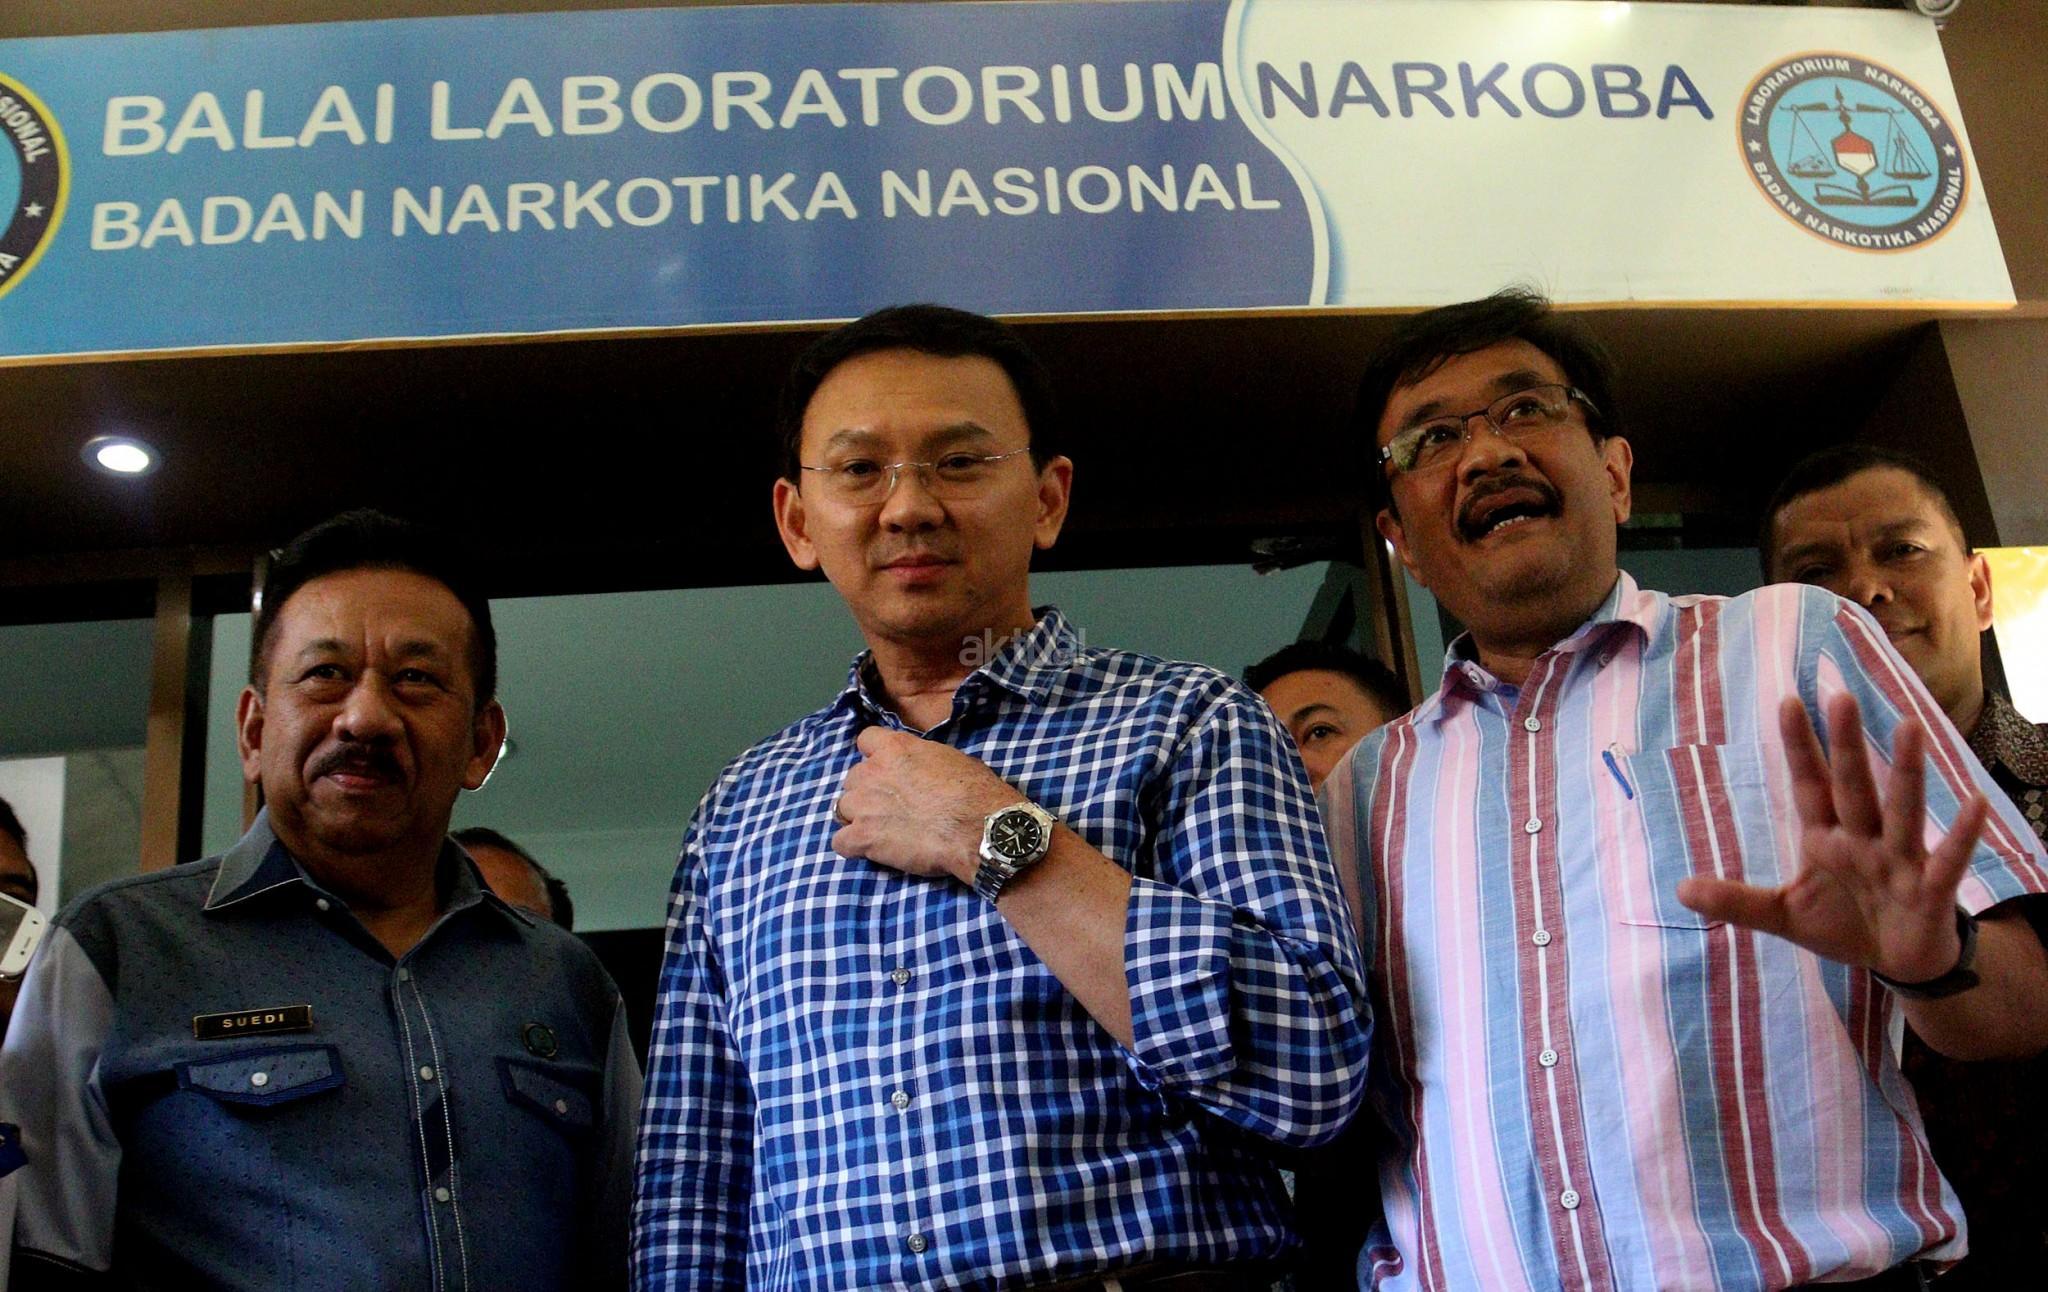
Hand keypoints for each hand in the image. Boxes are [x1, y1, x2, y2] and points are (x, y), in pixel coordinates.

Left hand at [832, 727, 1022, 883]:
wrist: (978, 827)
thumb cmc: (974, 792)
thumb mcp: (950, 759)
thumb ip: (922, 760)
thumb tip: (922, 770)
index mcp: (895, 747)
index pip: (866, 740)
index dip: (875, 757)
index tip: (888, 771)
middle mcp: (872, 771)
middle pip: (853, 779)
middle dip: (868, 792)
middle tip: (890, 808)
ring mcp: (863, 804)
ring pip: (843, 808)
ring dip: (858, 818)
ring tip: (882, 831)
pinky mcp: (862, 836)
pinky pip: (840, 842)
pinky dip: (853, 847)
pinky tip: (872, 850)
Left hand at [1676, 692, 1989, 982]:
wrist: (1897, 963)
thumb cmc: (1845, 924)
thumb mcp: (1784, 915)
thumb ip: (1737, 902)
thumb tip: (1679, 890)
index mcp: (1826, 837)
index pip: (1809, 785)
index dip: (1798, 747)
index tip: (1786, 702)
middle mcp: (1863, 838)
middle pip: (1852, 785)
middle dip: (1844, 745)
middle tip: (1839, 696)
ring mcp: (1899, 860)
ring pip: (1900, 810)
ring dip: (1905, 771)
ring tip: (1909, 726)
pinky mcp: (1930, 889)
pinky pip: (1947, 860)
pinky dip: (1961, 835)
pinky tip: (1974, 802)